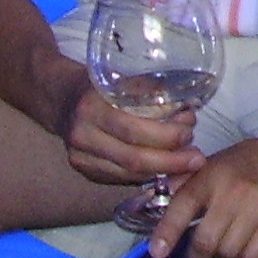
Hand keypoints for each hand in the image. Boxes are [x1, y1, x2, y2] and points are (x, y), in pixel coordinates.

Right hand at [58, 78, 204, 186]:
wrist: (61, 98)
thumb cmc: (100, 84)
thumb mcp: (122, 78)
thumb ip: (151, 93)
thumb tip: (188, 108)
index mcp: (92, 105)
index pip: (134, 130)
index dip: (167, 136)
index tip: (190, 131)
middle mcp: (82, 134)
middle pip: (133, 158)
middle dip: (171, 161)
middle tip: (196, 157)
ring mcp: (79, 157)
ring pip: (128, 174)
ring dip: (162, 171)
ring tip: (186, 163)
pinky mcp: (83, 170)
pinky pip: (119, 179)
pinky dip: (145, 176)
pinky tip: (165, 170)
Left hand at [148, 128, 257, 257]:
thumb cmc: (250, 162)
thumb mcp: (217, 163)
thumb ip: (189, 183)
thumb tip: (161, 201)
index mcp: (213, 176)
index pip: (183, 206)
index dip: (167, 233)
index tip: (158, 253)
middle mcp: (232, 192)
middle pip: (204, 241)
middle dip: (197, 257)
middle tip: (199, 257)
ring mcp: (257, 208)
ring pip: (228, 253)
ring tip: (226, 251)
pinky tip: (244, 257)